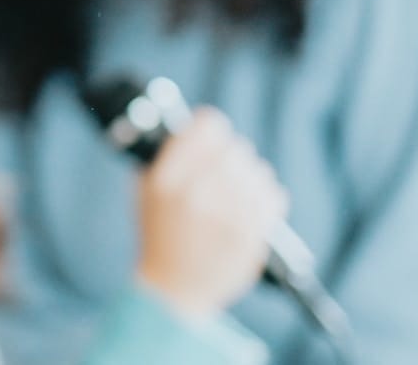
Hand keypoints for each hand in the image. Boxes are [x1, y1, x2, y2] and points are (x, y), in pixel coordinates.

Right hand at [132, 107, 287, 318]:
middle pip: (235, 147)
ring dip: (249, 175)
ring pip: (257, 169)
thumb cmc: (158, 235)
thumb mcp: (144, 191)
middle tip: (223, 167)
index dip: (210, 126)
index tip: (211, 132)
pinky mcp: (252, 236)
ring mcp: (227, 216)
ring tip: (236, 189)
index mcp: (166, 180)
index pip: (205, 129)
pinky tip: (250, 204)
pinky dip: (265, 195)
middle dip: (230, 154)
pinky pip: (273, 194)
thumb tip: (190, 126)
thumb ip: (164, 156)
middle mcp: (197, 194)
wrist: (173, 291)